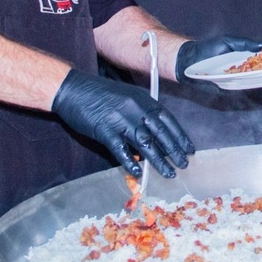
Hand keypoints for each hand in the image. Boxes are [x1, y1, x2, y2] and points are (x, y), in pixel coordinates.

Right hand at [52, 69, 194, 178]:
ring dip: (159, 160)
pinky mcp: (104, 131)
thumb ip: (141, 111)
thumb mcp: (127, 96)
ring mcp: (120, 120)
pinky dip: (131, 162)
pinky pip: (121, 150)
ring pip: (145, 144)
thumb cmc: (99, 93)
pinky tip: (139, 172)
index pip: (168, 120)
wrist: (72, 88)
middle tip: (184, 164)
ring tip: (169, 173)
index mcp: (143, 99)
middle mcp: (136, 109)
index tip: (189, 149)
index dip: (180, 136)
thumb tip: (155, 132)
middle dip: (174, 150)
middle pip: (161, 133)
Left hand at [175, 36, 261, 85]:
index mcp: (242, 59)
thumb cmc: (207, 49)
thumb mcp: (227, 42)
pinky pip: (240, 89)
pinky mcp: (228, 89)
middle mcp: (240, 71)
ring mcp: (235, 81)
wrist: (189, 60)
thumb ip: (244, 43)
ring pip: (251, 82)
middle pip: (259, 73)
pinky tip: (255, 81)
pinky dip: (247, 85)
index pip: (260, 61)